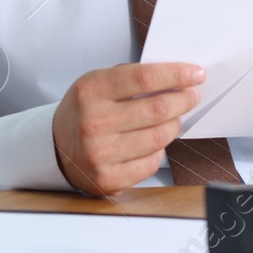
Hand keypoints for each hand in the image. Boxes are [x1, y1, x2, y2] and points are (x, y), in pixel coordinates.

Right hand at [53, 63, 204, 195]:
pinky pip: (151, 162)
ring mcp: (101, 154)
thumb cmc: (84, 111)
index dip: (176, 75)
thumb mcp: (96, 83)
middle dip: (183, 100)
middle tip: (192, 95)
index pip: (144, 78)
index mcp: (91, 91)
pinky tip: (154, 142)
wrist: (56, 148)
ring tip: (174, 117)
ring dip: (174, 124)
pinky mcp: (109, 179)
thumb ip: (131, 77)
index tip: (195, 74)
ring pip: (159, 137)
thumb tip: (175, 78)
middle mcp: (94, 123)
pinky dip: (160, 150)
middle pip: (157, 109)